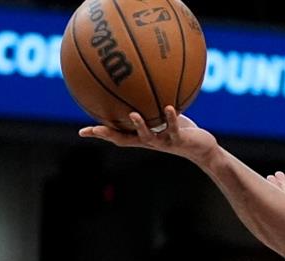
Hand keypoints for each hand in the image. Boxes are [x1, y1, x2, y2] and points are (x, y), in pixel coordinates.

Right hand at [78, 106, 218, 163]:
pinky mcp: (178, 140)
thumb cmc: (182, 131)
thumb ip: (154, 106)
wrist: (202, 149)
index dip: (100, 134)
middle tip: (94, 128)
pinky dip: (171, 117)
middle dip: (109, 135)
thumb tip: (143, 86)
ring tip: (132, 114)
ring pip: (147, 136)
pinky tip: (170, 107)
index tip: (82, 132)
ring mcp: (163, 141)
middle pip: (124, 140)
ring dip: (140, 126)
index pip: (117, 136)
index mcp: (142, 136)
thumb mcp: (165, 117)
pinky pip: (173, 128)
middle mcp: (149, 141)